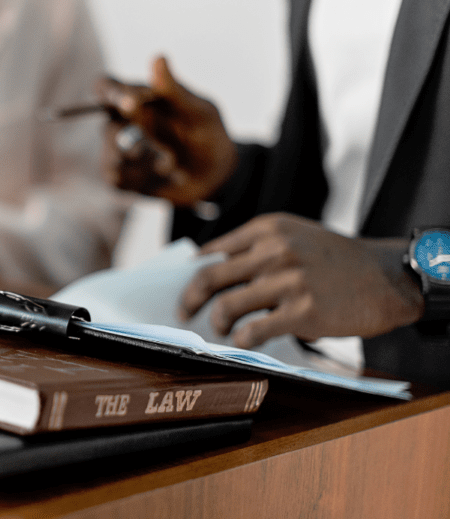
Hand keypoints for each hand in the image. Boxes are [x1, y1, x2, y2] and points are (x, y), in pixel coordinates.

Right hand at [99, 56, 237, 206]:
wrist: (215, 178)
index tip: (129, 104)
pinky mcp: (122, 177)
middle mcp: (123, 123)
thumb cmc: (208, 136)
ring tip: (171, 165)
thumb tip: (158, 57)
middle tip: (162, 152)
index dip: (109, 92)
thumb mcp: (199, 113)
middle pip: (107, 127)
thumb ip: (174, 91)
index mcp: (137, 99)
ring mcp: (119, 151)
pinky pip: (117, 179)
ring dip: (145, 163)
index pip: (106, 87)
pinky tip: (164, 177)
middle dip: (134, 141)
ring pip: (111, 156)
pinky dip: (142, 179)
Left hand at [180, 213, 423, 347]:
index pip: (213, 252)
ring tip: (220, 329)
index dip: (191, 273)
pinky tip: (245, 341)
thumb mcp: (295, 236)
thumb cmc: (336, 260)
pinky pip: (254, 329)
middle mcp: (274, 250)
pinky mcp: (302, 311)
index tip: (182, 288)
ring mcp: (288, 280)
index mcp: (268, 228)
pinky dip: (242, 339)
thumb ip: (256, 248)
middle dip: (189, 299)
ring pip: (227, 305)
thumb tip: (209, 269)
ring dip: (216, 322)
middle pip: (210, 277)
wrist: (388, 277)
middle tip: (184, 312)